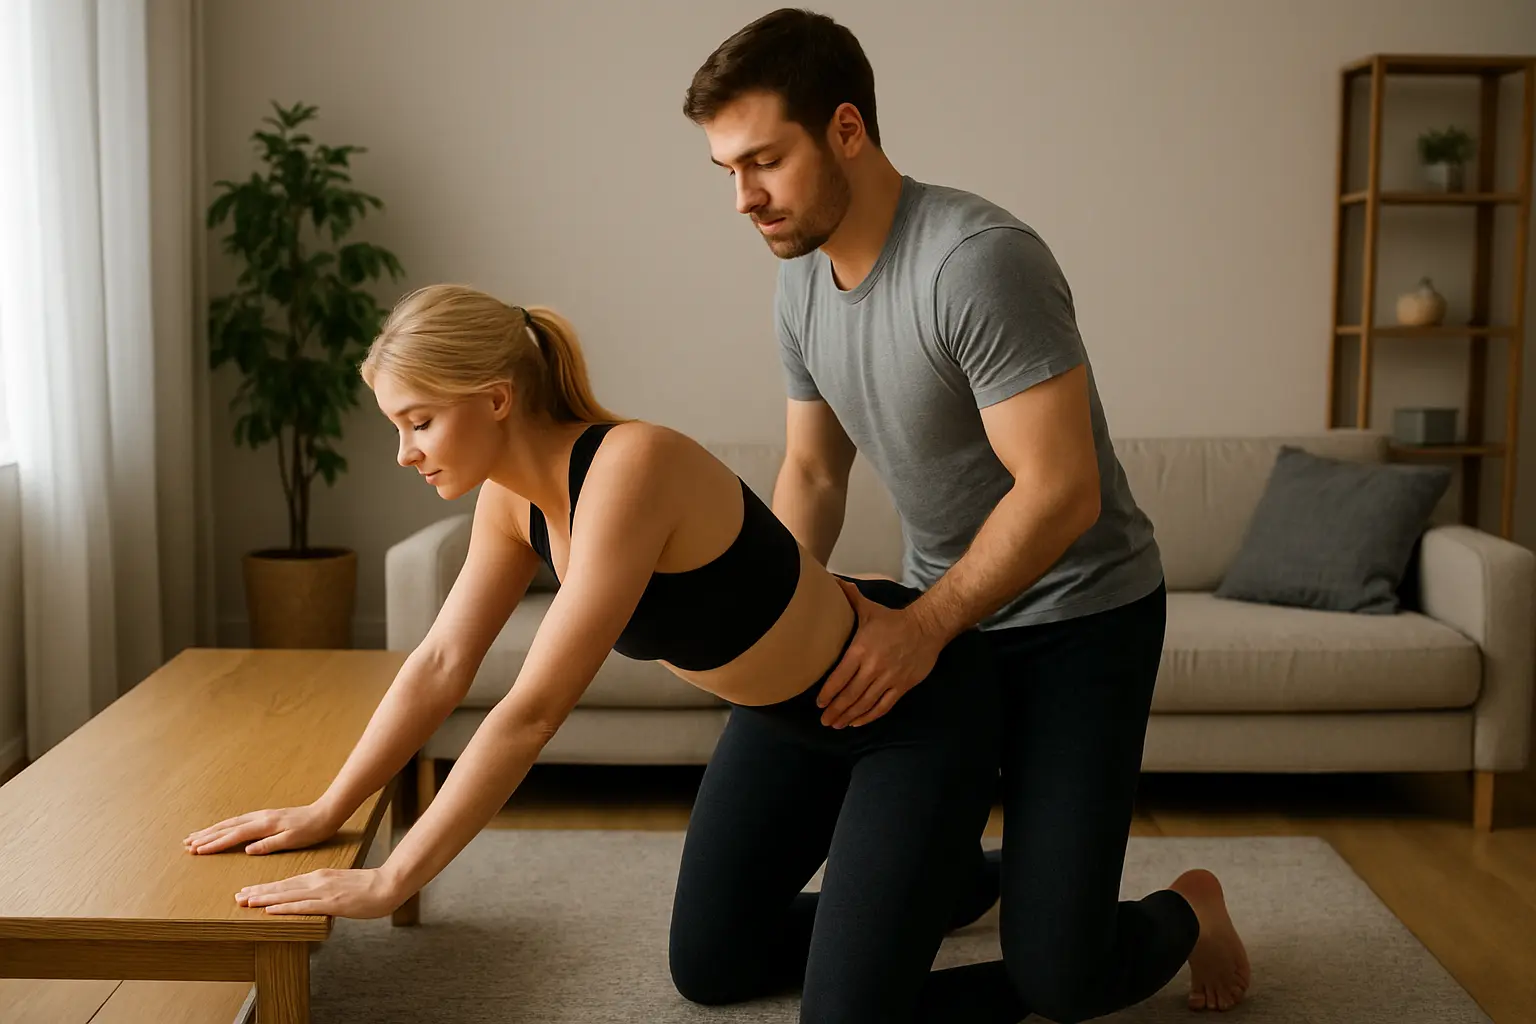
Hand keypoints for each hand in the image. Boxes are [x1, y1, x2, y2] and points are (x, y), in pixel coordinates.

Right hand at [184, 802, 343, 856]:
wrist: (326, 813)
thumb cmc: (311, 830)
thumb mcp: (293, 840)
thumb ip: (270, 845)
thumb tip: (248, 850)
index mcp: (264, 826)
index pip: (234, 836)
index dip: (214, 843)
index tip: (197, 850)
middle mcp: (260, 818)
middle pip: (227, 827)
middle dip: (206, 835)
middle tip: (186, 843)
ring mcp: (262, 816)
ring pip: (231, 822)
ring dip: (212, 830)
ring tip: (195, 836)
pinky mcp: (266, 816)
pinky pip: (239, 821)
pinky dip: (225, 825)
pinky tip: (220, 828)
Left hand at [236, 867, 403, 919]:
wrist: (388, 885)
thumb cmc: (369, 887)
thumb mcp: (342, 886)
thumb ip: (326, 891)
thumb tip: (312, 900)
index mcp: (320, 876)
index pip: (287, 883)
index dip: (267, 887)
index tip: (249, 891)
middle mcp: (317, 880)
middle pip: (282, 887)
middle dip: (259, 892)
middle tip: (238, 896)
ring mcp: (323, 891)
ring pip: (288, 894)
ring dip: (265, 898)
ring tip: (246, 901)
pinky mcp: (330, 902)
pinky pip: (302, 905)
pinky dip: (284, 907)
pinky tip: (270, 909)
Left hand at [817, 579, 946, 728]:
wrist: (926, 628)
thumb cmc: (893, 620)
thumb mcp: (869, 609)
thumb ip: (849, 598)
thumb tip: (831, 580)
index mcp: (861, 650)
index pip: (840, 676)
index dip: (828, 692)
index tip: (818, 703)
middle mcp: (873, 667)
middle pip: (850, 694)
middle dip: (835, 709)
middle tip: (824, 720)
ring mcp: (889, 679)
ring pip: (865, 703)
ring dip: (849, 715)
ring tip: (837, 724)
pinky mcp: (902, 686)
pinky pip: (883, 706)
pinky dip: (869, 716)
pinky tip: (858, 722)